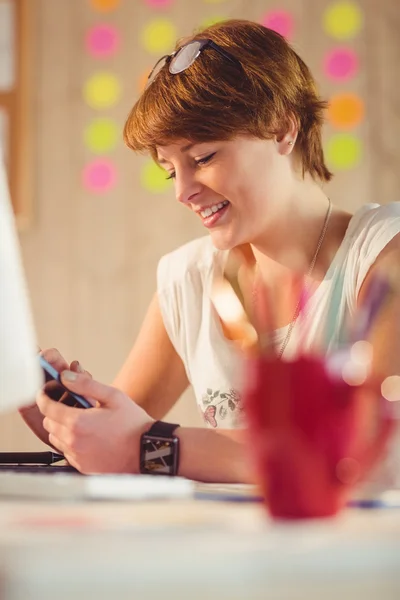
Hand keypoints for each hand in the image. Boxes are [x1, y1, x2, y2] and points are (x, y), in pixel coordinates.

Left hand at [36, 370, 153, 473]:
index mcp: (77, 422)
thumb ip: (86, 385)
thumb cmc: (133, 424)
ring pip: (55, 438)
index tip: (46, 391)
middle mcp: (73, 441)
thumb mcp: (113, 396)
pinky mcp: (81, 466)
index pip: (46, 407)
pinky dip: (70, 442)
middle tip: (69, 405)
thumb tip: (65, 376)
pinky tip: (87, 436)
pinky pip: (66, 451)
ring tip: (80, 421)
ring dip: (61, 427)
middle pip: (48, 422)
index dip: (43, 396)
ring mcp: (76, 456)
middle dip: (54, 411)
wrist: (146, 451)